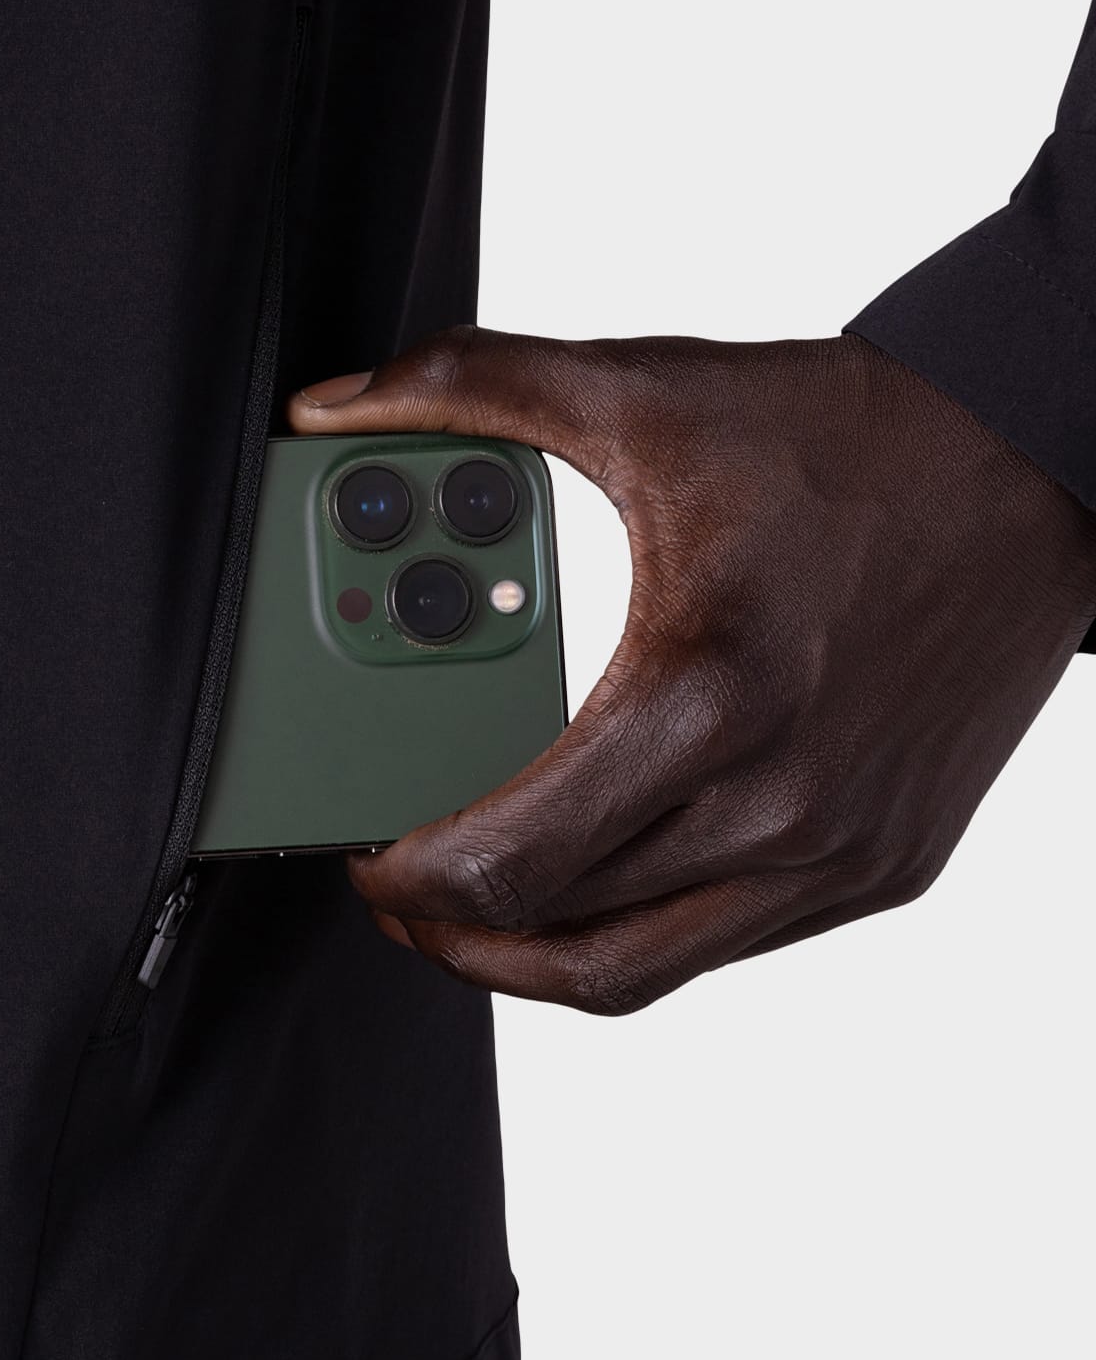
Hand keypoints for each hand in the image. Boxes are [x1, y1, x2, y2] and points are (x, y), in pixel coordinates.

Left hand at [289, 329, 1095, 1013]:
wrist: (1038, 461)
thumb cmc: (852, 437)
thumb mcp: (646, 391)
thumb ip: (473, 389)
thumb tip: (334, 404)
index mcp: (704, 693)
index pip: (511, 862)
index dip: (409, 881)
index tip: (368, 852)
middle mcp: (778, 801)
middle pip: (558, 935)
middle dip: (450, 922)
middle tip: (401, 877)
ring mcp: (837, 852)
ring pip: (638, 971)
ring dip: (536, 955)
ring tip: (477, 904)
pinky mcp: (883, 868)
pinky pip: (723, 946)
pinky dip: (639, 927)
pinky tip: (597, 871)